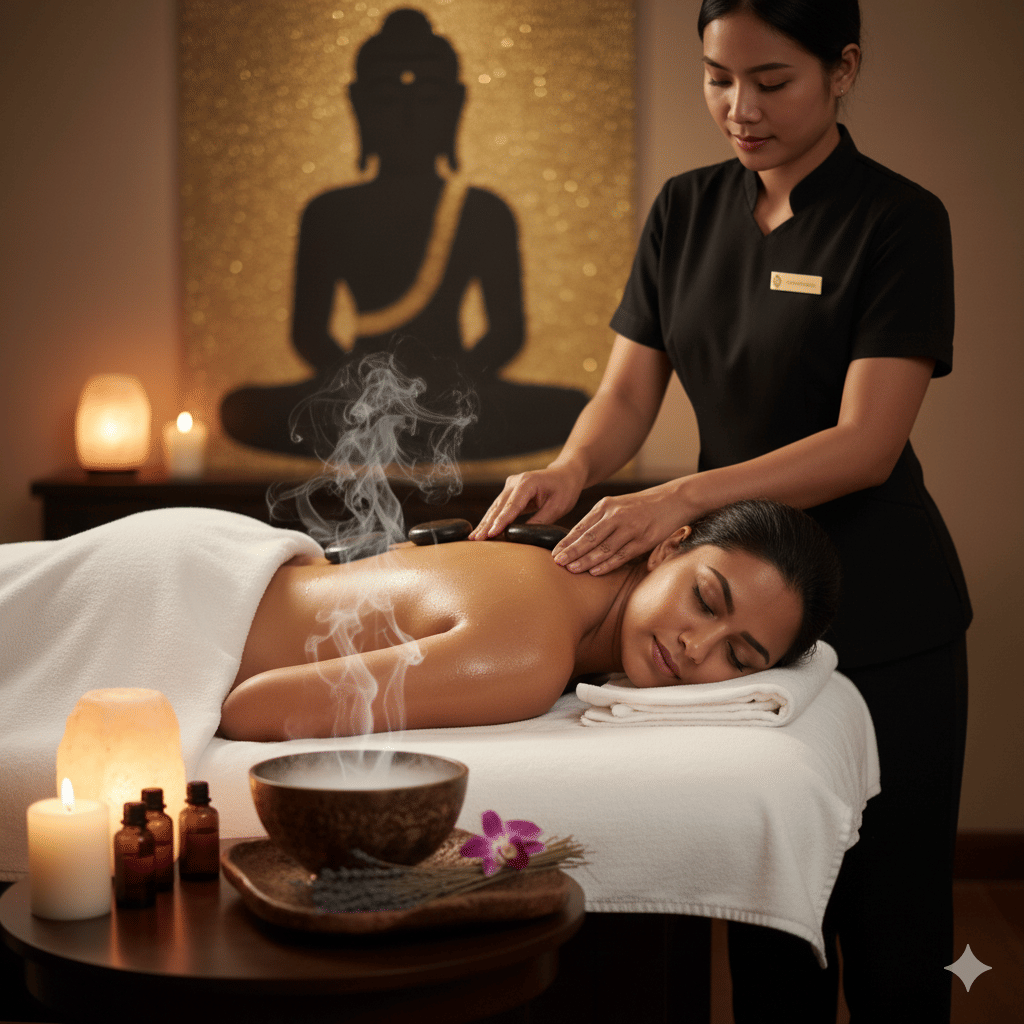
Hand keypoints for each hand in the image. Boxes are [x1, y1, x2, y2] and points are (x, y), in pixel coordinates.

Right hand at [470, 465, 585, 539]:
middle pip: (499, 506)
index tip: (491, 534)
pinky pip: (499, 507)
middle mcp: (515, 482)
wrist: (565, 473)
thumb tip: (524, 535)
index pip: (512, 505)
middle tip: (475, 540)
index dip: (501, 521)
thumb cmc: (565, 489)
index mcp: (528, 483)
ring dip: (485, 523)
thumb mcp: (558, 506)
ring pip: (495, 507)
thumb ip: (541, 520)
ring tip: (473, 538)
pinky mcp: (509, 491)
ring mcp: (510, 485)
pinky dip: (491, 519)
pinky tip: (483, 531)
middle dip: (487, 524)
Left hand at [551, 481, 690, 574]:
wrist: (674, 499)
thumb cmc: (642, 506)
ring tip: (571, 569)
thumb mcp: (618, 506)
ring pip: (603, 547)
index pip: (580, 527)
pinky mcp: (644, 539)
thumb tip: (578, 540)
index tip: (553, 553)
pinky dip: (608, 564)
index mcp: (606, 506)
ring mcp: (630, 527)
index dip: (566, 542)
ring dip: (586, 560)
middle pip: (588, 537)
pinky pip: (622, 554)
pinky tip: (595, 571)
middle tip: (556, 563)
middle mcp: (616, 515)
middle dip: (571, 551)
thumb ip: (600, 520)